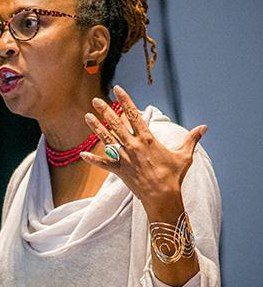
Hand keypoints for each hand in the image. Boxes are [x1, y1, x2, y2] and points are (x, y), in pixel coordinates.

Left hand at [80, 85, 206, 218]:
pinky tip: (81, 154)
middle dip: (105, 111)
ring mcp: (124, 158)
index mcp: (147, 139)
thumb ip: (191, 139)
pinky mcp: (119, 171)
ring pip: (107, 140)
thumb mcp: (184, 155)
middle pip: (116, 124)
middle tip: (95, 100)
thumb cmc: (174, 176)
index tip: (117, 90)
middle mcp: (133, 146)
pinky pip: (104, 164)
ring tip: (87, 116)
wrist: (163, 197)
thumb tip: (204, 127)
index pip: (134, 115)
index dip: (125, 101)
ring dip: (96, 128)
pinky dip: (92, 160)